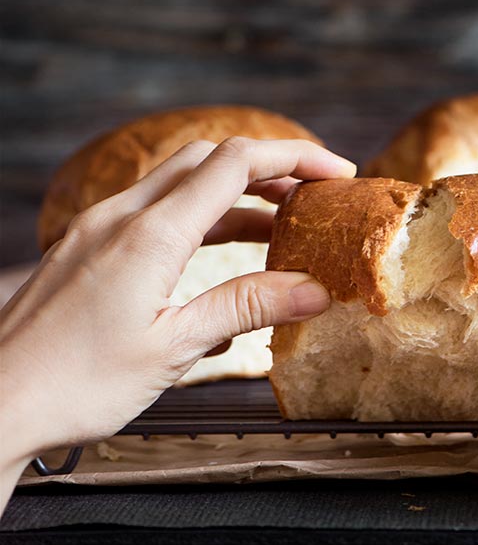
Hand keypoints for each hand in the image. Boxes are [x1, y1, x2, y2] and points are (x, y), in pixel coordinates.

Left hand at [0, 137, 355, 505]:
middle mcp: (122, 215)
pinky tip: (219, 257)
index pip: (236, 163)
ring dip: (234, 196)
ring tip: (279, 229)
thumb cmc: (75, 386)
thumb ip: (244, 308)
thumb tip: (313, 290)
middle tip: (311, 196)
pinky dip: (197, 218)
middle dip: (268, 169)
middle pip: (209, 159)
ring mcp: (99, 226)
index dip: (294, 158)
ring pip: (180, 183)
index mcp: (150, 233)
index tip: (336, 173)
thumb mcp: (173, 349)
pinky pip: (153, 210)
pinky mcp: (86, 245)